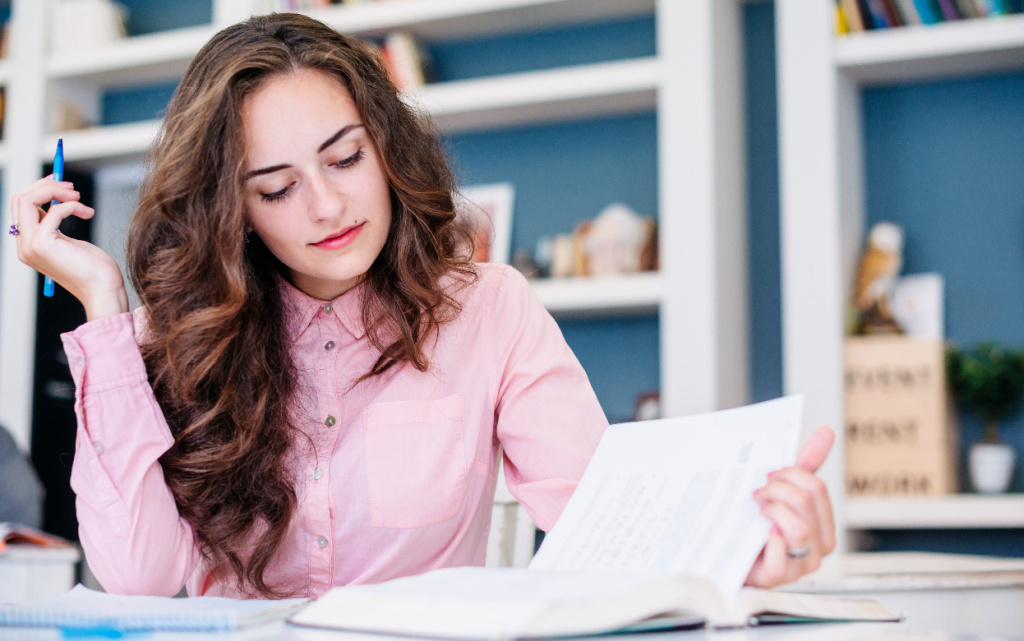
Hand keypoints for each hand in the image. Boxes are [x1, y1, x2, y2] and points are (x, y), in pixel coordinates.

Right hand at [11, 176, 128, 319]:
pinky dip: (71, 205)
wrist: (103, 291)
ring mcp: (30, 246)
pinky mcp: (43, 245)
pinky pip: (53, 210)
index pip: (21, 207)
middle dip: (45, 185)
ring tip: (78, 196)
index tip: (63, 184)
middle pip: (19, 200)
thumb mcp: (69, 241)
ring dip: (55, 190)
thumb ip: (54, 223)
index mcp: (28, 244)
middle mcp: (24, 245)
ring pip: (26, 200)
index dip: (40, 189)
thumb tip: (55, 198)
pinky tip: (88, 212)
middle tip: (71, 186)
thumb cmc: (94, 269)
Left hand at [744, 425, 836, 587]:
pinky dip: (767, 541)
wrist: (726, 557)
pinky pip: (780, 553)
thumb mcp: (780, 491)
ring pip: (798, 527)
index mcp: (822, 524)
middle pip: (805, 501)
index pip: (816, 487)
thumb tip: (826, 432)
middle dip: (775, 489)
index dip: (789, 475)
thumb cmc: (756, 524)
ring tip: (756, 513)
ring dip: (770, 512)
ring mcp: (800, 564)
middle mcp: (817, 546)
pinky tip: (758, 536)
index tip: (768, 476)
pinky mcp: (779, 577)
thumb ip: (804, 465)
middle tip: (757, 494)